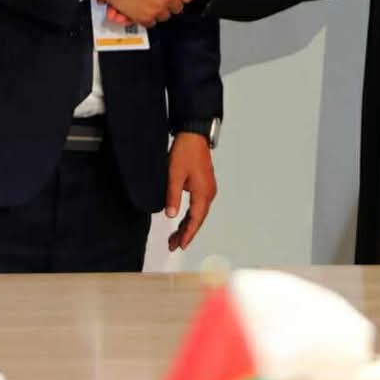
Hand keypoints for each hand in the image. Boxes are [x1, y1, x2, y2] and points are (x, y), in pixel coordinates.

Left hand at [164, 132, 216, 250]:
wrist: (193, 135)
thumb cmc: (186, 151)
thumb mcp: (174, 174)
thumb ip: (172, 196)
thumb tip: (171, 215)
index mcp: (203, 192)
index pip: (195, 219)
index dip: (187, 234)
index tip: (180, 245)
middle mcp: (209, 193)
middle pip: (198, 219)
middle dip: (186, 233)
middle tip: (173, 245)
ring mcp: (208, 189)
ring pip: (198, 213)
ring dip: (187, 225)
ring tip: (175, 237)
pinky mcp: (204, 185)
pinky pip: (198, 206)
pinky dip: (190, 215)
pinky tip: (181, 220)